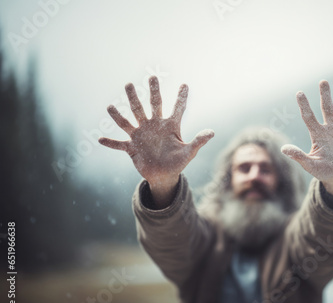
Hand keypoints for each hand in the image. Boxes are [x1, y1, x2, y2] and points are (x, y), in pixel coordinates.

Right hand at [98, 76, 213, 206]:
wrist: (164, 175)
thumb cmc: (178, 162)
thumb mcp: (189, 152)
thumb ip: (198, 141)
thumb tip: (212, 132)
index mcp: (169, 126)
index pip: (177, 109)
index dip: (181, 97)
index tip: (185, 85)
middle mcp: (153, 126)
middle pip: (150, 106)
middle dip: (150, 92)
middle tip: (150, 77)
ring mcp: (141, 136)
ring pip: (128, 121)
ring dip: (119, 115)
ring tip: (110, 106)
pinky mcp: (132, 148)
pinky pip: (119, 144)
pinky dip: (110, 143)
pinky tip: (100, 138)